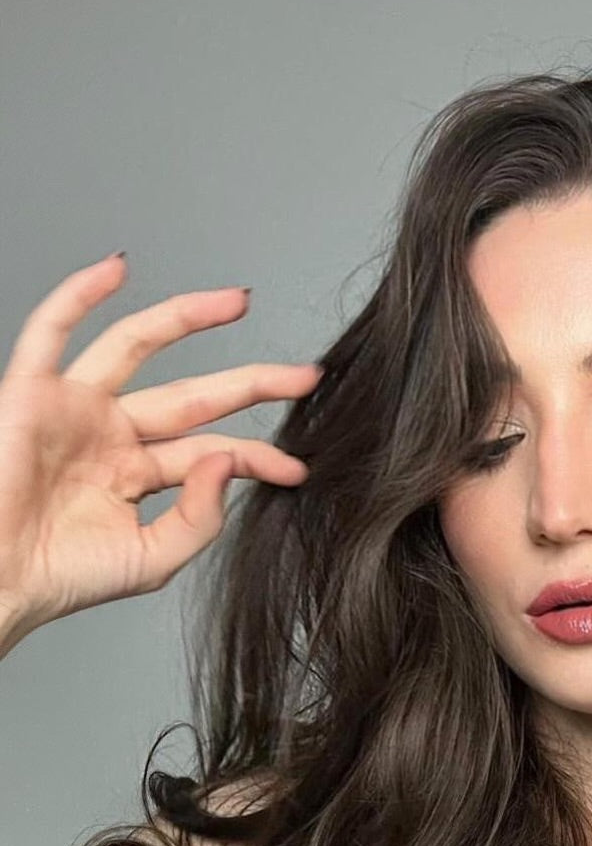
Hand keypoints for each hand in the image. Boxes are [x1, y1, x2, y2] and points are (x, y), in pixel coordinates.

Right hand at [0, 251, 321, 637]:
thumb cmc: (60, 577)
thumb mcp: (151, 559)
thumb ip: (198, 517)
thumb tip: (225, 460)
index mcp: (137, 476)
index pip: (210, 453)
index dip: (257, 457)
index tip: (297, 469)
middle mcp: (110, 435)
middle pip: (193, 396)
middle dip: (251, 383)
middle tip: (304, 376)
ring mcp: (75, 409)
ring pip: (136, 347)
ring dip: (187, 318)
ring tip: (239, 301)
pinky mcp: (31, 393)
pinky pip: (52, 330)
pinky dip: (79, 294)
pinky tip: (117, 268)